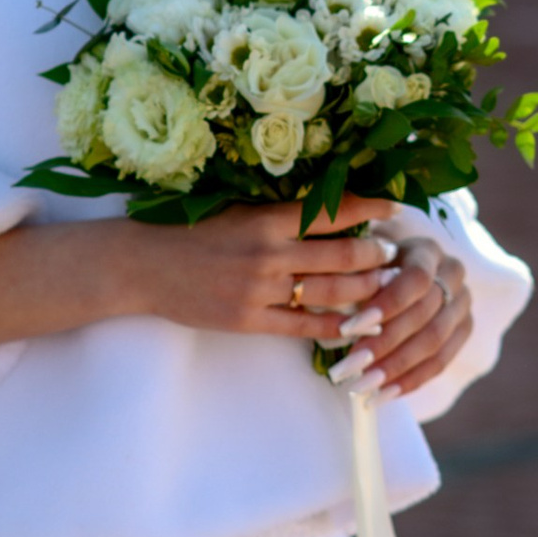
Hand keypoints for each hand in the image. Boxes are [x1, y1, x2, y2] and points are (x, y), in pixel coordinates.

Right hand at [114, 198, 406, 349]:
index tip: (394, 209)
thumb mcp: (238, 213)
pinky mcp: (249, 320)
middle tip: (393, 254)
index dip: (369, 209)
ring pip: (330, 292)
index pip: (332, 212)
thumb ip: (280, 215)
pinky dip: (334, 326)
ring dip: (364, 290)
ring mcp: (259, 290)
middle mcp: (268, 253)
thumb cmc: (191, 233)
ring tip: (382, 286)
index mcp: (266, 219)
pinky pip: (304, 327)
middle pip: (343, 255)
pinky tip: (355, 324)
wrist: (143, 266)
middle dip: (376, 255)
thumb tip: (331, 213)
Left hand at [330, 230, 471, 401]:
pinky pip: (441, 362)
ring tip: (362, 387)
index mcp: (426, 251)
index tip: (349, 329)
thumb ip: (354, 279)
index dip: (386, 305)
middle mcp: (452, 274)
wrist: (397, 269)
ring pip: (435, 343)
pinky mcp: (464, 330)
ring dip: (395, 369)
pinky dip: (410, 381)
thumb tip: (338, 313)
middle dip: (384, 345)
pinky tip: (382, 395)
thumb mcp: (360, 261)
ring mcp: (462, 304)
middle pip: (425, 316)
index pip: (416, 280)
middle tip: (348, 367)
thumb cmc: (369, 265)